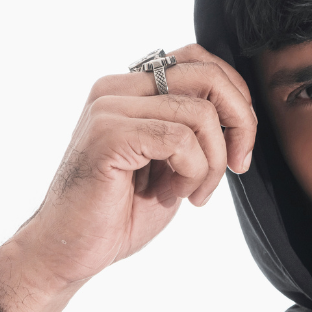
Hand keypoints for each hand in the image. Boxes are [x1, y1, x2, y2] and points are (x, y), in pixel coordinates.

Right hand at [0, 44, 256, 311]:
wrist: (68, 250)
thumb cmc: (120, 211)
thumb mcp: (171, 161)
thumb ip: (196, 128)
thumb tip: (243, 111)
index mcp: (132, 88)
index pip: (202, 61)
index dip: (238, 98)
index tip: (240, 147)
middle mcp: (117, 88)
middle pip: (209, 76)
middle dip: (241, 123)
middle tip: (237, 165)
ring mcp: (109, 109)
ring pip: (201, 114)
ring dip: (211, 164)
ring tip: (191, 192)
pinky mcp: (108, 135)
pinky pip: (180, 140)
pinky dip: (191, 173)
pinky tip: (171, 195)